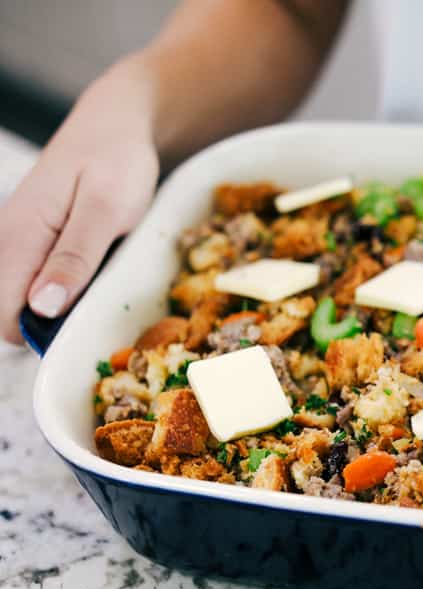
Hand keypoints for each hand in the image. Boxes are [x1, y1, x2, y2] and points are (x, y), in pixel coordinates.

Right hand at [0, 59, 158, 343]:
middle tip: (94, 304)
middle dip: (46, 324)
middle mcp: (6, 241)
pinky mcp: (30, 240)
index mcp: (18, 237)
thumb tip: (41, 308)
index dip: (37, 335)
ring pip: (19, 297)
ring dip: (55, 307)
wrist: (117, 125)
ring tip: (95, 284)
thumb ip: (74, 258)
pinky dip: (58, 288)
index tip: (79, 331)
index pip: (2, 314)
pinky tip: (88, 274)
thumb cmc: (116, 162)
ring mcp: (16, 240)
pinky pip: (32, 279)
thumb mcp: (106, 209)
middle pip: (5, 311)